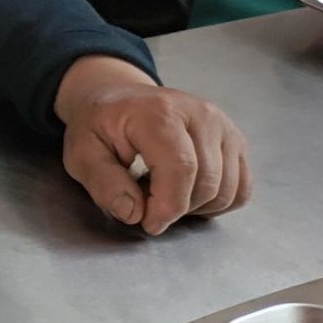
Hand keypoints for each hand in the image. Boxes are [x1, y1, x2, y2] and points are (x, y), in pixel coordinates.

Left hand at [53, 55, 251, 233]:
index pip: (181, 169)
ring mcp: (224, 127)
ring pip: (226, 191)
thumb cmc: (101, 126)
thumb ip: (102, 182)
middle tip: (146, 202)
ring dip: (195, 207)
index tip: (147, 223)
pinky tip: (186, 193)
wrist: (121, 99)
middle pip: (207, 184)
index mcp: (159, 112)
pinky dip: (216, 204)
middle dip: (177, 208)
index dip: (167, 206)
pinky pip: (241, 189)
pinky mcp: (236, 141)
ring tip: (161, 191)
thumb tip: (132, 213)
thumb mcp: (81, 152)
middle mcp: (201, 115)